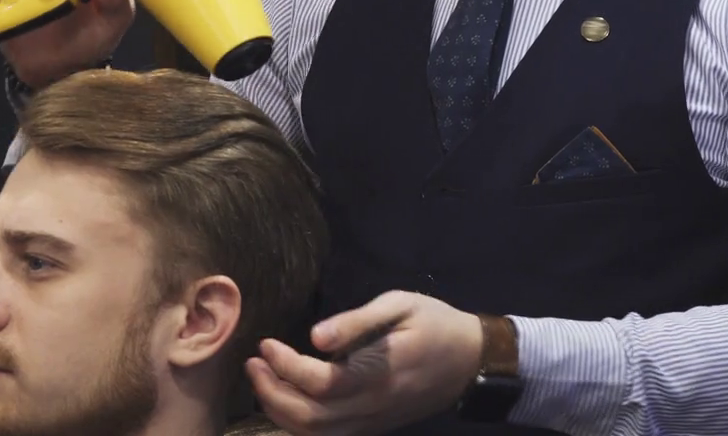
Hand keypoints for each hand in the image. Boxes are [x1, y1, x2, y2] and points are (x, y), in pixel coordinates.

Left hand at [247, 291, 483, 435]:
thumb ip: (356, 320)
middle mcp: (372, 405)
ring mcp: (373, 421)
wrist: (473, 360)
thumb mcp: (400, 305)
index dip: (285, 366)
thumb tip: (315, 336)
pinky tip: (286, 399)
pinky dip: (300, 424)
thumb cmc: (435, 323)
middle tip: (253, 364)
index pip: (319, 382)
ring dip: (281, 411)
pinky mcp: (374, 426)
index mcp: (378, 373)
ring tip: (262, 379)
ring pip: (317, 433)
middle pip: (310, 417)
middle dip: (272, 393)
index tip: (265, 344)